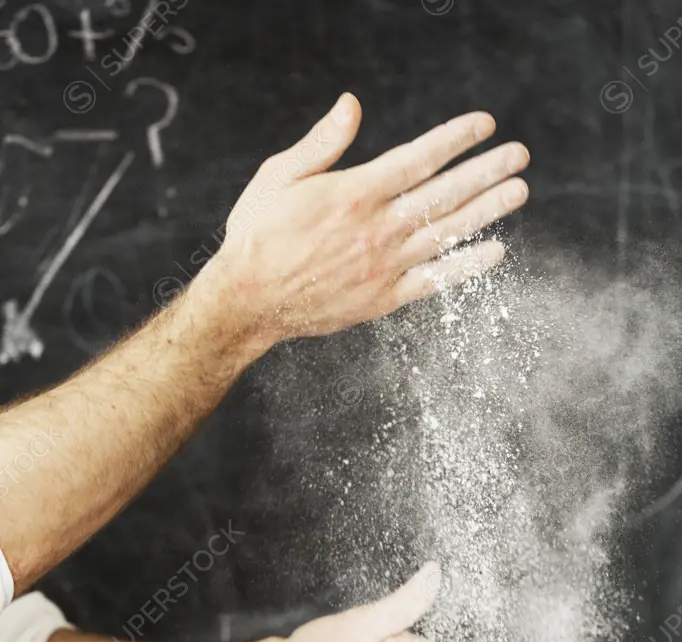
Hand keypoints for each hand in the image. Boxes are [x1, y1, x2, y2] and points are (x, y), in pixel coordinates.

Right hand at [204, 93, 529, 350]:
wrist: (248, 300)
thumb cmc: (258, 234)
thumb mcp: (279, 176)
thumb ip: (322, 142)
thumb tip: (353, 104)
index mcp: (354, 193)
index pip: (419, 158)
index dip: (456, 139)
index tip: (485, 125)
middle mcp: (377, 229)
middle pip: (444, 193)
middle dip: (486, 171)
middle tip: (520, 155)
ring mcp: (384, 266)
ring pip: (446, 233)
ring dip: (486, 211)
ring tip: (518, 191)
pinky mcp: (383, 298)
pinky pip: (434, 281)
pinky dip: (465, 268)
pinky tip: (494, 252)